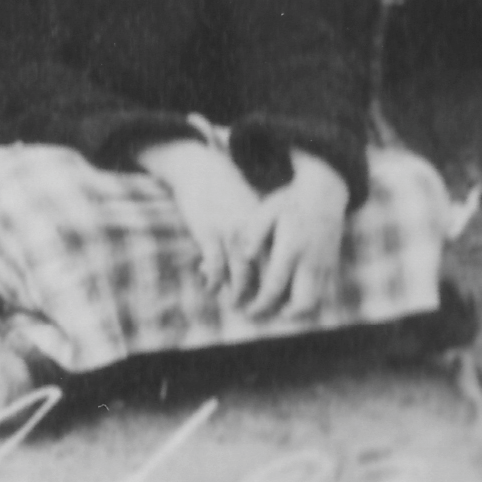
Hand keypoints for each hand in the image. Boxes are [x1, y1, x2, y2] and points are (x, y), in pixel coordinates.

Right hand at [143, 134, 270, 297]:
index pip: (281, 266)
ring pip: (242, 278)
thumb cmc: (225, 191)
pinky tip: (210, 286)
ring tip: (234, 305)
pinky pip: (216, 269)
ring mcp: (231, 235)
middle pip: (266, 277)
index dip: (281, 288)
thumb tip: (265, 265)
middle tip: (256, 312)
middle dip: (263, 300)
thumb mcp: (250, 210)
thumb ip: (260, 235)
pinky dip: (214, 282)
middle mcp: (254, 234)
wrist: (200, 168)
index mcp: (267, 230)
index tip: (276, 302)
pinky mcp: (209, 234)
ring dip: (238, 296)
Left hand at [243, 154, 351, 321]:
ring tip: (273, 310)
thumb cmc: (288, 202)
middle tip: (261, 314)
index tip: (247, 312)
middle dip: (280, 315)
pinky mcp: (332, 268)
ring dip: (295, 312)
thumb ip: (254, 234)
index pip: (276, 286)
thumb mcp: (266, 211)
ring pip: (315, 303)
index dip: (261, 304)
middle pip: (302, 304)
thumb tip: (246, 257)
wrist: (324, 195)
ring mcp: (325, 267)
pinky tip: (289, 300)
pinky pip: (322, 295)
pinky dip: (307, 303)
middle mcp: (311, 262)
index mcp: (291, 248)